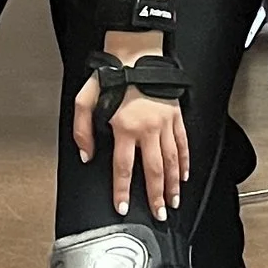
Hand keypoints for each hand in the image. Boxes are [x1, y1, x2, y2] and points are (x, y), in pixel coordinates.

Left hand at [73, 72, 188, 217]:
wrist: (135, 53)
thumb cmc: (111, 75)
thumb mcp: (85, 100)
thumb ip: (82, 130)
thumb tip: (86, 154)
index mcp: (125, 127)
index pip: (123, 168)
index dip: (123, 190)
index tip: (123, 206)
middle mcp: (147, 129)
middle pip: (153, 171)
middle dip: (156, 196)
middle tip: (159, 214)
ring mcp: (164, 123)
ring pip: (171, 161)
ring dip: (173, 184)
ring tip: (173, 201)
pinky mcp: (175, 116)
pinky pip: (182, 144)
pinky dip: (184, 162)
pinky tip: (184, 175)